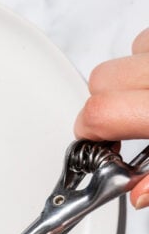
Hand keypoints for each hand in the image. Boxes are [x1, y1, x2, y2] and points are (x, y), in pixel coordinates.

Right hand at [75, 26, 148, 207]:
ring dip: (128, 79)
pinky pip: (145, 40)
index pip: (99, 113)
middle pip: (101, 82)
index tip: (101, 147)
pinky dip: (146, 60)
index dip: (91, 134)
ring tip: (148, 98)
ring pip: (124, 54)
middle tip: (129, 127)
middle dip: (105, 106)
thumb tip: (136, 194)